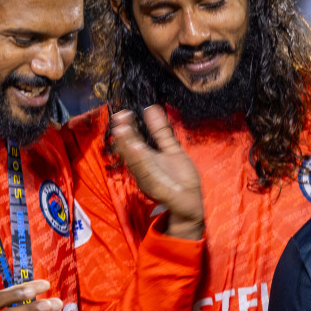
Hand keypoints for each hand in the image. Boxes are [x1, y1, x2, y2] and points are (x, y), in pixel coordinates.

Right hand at [110, 106, 204, 239]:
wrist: (191, 203)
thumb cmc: (179, 178)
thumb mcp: (171, 149)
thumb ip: (160, 131)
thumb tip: (150, 108)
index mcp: (146, 160)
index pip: (133, 141)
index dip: (128, 128)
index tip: (123, 113)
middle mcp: (144, 170)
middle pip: (131, 152)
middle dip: (124, 136)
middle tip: (118, 118)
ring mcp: (150, 180)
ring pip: (136, 163)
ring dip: (128, 148)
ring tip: (123, 131)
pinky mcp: (160, 190)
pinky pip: (149, 176)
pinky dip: (142, 163)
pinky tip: (138, 148)